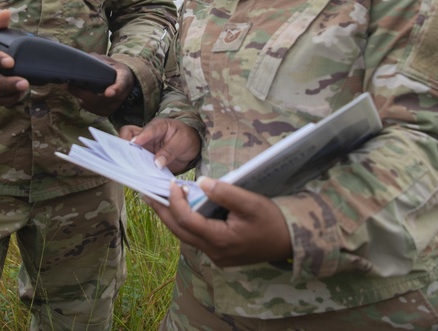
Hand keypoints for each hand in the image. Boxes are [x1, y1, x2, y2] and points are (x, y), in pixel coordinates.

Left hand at [65, 56, 133, 116]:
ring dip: (80, 97)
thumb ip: (99, 61)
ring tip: (70, 87)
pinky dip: (83, 102)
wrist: (126, 85)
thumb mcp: (111, 62)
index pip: (121, 85)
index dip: (115, 89)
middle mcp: (121, 96)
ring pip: (94, 105)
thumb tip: (83, 59)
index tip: (108, 93)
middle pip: (101, 99)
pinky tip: (78, 94)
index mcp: (124, 79)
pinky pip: (92, 109)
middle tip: (69, 85)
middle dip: (83, 93)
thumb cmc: (116, 71)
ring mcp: (114, 106)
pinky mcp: (106, 112)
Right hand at [120, 118, 200, 173]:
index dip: (140, 137)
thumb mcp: (182, 142)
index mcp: (158, 126)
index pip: (146, 130)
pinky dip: (134, 167)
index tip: (134, 144)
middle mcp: (147, 135)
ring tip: (129, 168)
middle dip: (125, 145)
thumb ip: (170, 151)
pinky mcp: (145, 157)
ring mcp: (145, 146)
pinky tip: (136, 175)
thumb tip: (157, 163)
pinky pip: (136, 161)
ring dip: (128, 158)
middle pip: (129, 135)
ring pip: (129, 148)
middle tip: (125, 157)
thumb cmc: (187, 138)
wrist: (192, 146)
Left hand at [148, 177, 292, 267]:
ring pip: (185, 236)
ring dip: (172, 218)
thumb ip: (226, 193)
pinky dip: (185, 223)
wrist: (292, 243)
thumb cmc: (273, 221)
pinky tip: (182, 210)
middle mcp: (214, 252)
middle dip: (162, 212)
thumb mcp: (252, 203)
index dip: (176, 202)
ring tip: (158, 200)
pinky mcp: (221, 254)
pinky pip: (196, 238)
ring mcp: (217, 255)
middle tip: (146, 194)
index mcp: (220, 240)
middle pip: (179, 231)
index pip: (187, 221)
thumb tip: (201, 182)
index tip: (172, 184)